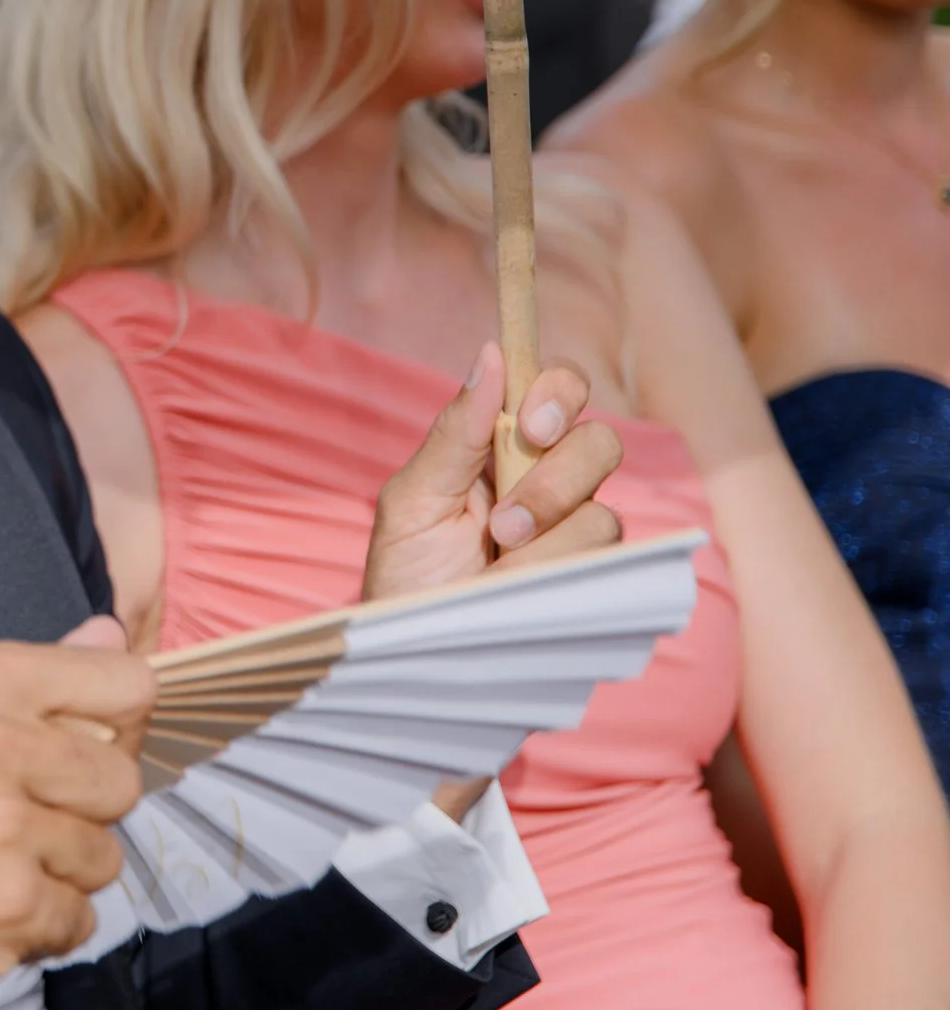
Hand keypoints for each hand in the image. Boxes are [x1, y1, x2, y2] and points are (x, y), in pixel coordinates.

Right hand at [0, 627, 151, 1009]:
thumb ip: (23, 675)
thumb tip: (109, 630)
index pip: (124, 684)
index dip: (116, 718)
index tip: (89, 740)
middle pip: (122, 779)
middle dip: (85, 805)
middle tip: (22, 814)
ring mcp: (5, 836)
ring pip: (103, 857)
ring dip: (59, 870)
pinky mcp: (11, 913)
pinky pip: (79, 920)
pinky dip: (40, 923)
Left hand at [363, 341, 623, 603]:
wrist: (416, 656)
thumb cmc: (406, 577)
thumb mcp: (412, 501)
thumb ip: (453, 433)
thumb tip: (490, 354)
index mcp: (500, 448)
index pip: (555, 391)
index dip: (558, 392)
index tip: (532, 425)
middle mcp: (548, 483)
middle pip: (598, 442)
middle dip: (554, 478)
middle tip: (504, 519)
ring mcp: (575, 534)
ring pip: (602, 508)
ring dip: (543, 539)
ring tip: (494, 564)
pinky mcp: (594, 581)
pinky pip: (604, 561)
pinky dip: (552, 572)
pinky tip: (516, 589)